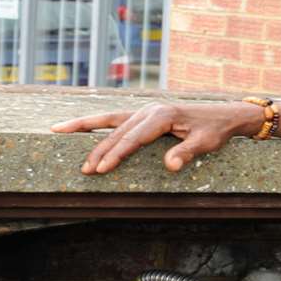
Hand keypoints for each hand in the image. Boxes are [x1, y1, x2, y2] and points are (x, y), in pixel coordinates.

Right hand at [54, 101, 262, 174]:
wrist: (223, 115)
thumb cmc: (214, 131)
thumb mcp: (206, 143)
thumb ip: (187, 153)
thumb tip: (171, 166)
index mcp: (162, 116)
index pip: (133, 138)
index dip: (116, 154)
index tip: (101, 169)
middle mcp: (149, 110)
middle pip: (116, 130)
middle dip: (98, 149)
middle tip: (84, 169)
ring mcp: (144, 111)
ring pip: (109, 120)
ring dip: (85, 128)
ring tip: (57, 131)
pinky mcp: (142, 115)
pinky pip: (114, 119)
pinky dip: (95, 123)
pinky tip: (77, 127)